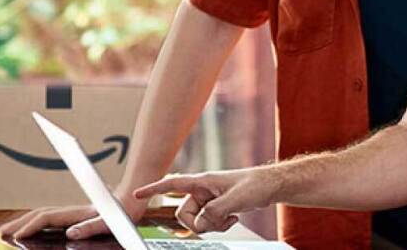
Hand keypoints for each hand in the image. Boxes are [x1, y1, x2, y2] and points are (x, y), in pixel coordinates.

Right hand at [0, 188, 146, 240]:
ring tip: (10, 231)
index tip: (15, 236)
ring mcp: (74, 212)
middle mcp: (72, 210)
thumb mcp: (109, 222)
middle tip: (0, 234)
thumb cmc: (124, 212)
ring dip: (25, 222)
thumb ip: (91, 227)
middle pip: (40, 215)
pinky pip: (53, 219)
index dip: (29, 227)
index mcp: (76, 212)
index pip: (46, 218)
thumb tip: (69, 234)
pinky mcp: (79, 215)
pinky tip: (35, 229)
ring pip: (44, 215)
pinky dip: (38, 223)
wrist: (136, 196)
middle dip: (19, 223)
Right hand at [133, 168, 278, 233]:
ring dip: (211, 225)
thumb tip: (198, 224)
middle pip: (183, 213)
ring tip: (229, 217)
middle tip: (217, 221)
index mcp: (202, 181)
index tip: (136, 194)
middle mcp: (202, 190)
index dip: (153, 189)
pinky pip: (207, 224)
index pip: (172, 184)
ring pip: (196, 221)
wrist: (270, 187)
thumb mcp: (235, 199)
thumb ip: (214, 212)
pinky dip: (218, 226)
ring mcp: (208, 200)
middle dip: (198, 223)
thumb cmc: (255, 185)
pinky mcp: (215, 208)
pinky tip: (232, 218)